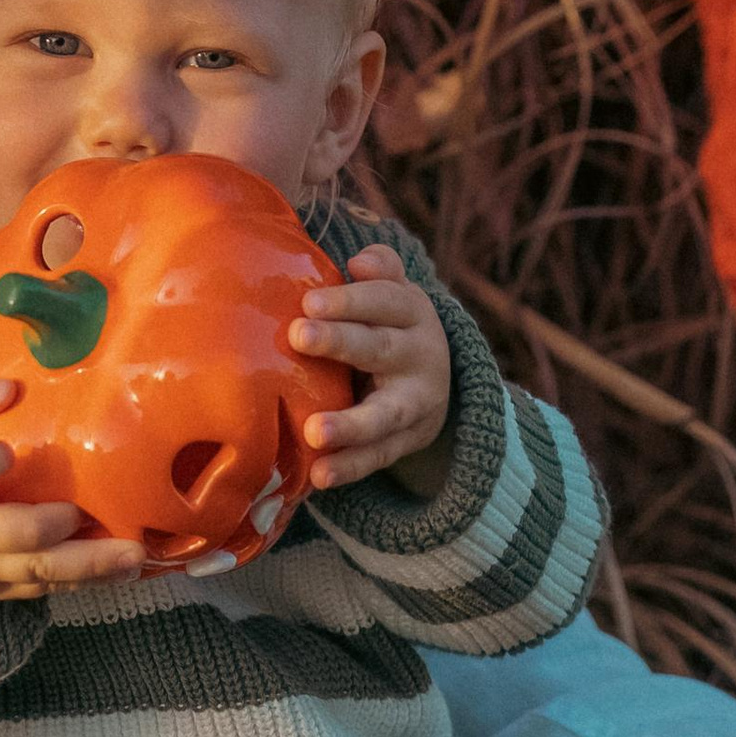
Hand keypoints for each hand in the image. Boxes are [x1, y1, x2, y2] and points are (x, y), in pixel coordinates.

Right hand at [0, 378, 145, 603]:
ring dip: (89, 566)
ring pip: (37, 573)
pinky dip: (83, 580)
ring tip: (132, 558)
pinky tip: (119, 570)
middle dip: (56, 526)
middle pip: (13, 537)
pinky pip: (43, 588)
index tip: (8, 452)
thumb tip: (8, 389)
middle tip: (89, 511)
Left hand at [289, 248, 452, 489]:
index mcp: (412, 313)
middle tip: (299, 336)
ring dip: (351, 424)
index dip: (350, 300)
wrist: (436, 381)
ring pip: (386, 415)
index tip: (309, 302)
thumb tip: (360, 261)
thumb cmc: (389, 325)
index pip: (385, 300)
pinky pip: (378, 457)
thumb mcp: (393, 294)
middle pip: (382, 349)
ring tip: (314, 432)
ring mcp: (415, 404)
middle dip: (341, 343)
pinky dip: (350, 467)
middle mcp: (420, 356)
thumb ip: (380, 271)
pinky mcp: (404, 442)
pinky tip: (319, 475)